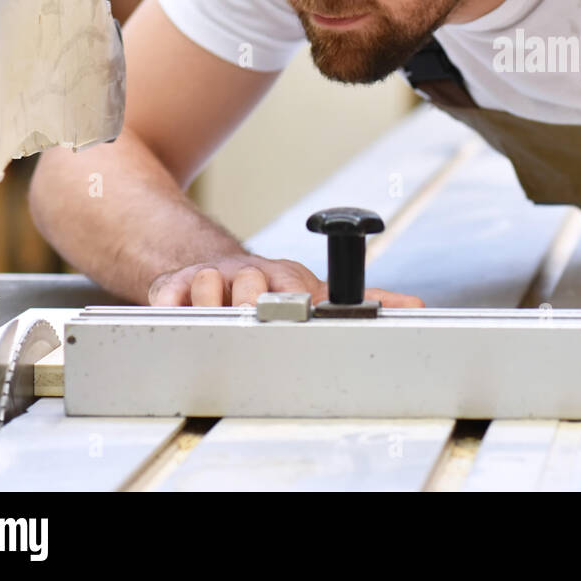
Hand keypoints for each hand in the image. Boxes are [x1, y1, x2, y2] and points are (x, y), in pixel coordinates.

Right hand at [146, 254, 424, 307]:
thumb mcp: (315, 291)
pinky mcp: (173, 285)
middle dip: (250, 307)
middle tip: (250, 320)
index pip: (295, 286)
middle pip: (249, 287)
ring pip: (208, 287)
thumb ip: (364, 297)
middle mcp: (249, 274)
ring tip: (218, 320)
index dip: (293, 299)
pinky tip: (178, 315)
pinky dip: (171, 306)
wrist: (205, 259)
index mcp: (287, 278)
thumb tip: (413, 308)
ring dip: (212, 306)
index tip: (292, 309)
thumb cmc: (266, 284)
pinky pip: (167, 295)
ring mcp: (211, 277)